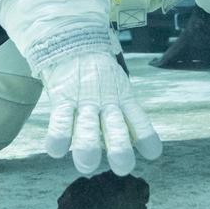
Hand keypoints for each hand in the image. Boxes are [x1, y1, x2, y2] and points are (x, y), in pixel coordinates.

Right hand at [39, 50, 163, 175]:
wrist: (72, 41)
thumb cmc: (96, 73)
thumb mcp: (116, 85)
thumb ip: (124, 110)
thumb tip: (139, 142)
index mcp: (123, 99)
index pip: (138, 120)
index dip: (146, 136)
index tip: (153, 152)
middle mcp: (106, 103)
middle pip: (115, 128)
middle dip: (119, 148)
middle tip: (122, 167)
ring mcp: (84, 102)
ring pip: (88, 126)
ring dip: (88, 145)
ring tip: (87, 164)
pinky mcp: (63, 99)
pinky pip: (60, 119)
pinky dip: (59, 135)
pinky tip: (56, 151)